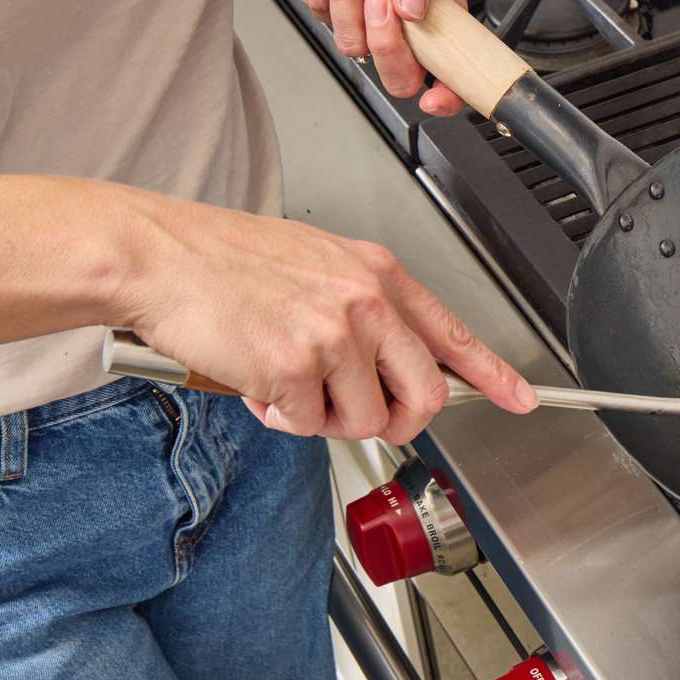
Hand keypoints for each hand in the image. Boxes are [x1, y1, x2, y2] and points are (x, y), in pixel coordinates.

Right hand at [127, 193, 535, 442]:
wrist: (158, 254)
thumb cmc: (226, 260)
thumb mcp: (318, 266)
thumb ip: (365, 312)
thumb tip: (393, 366)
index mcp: (378, 274)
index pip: (454, 333)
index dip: (493, 375)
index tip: (521, 399)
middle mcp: (366, 302)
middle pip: (424, 395)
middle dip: (397, 421)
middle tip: (357, 413)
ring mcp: (333, 334)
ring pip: (364, 420)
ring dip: (323, 417)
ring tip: (285, 379)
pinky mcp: (294, 366)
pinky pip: (307, 425)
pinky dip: (280, 417)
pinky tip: (257, 381)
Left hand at [281, 0, 465, 116]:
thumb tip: (416, 7)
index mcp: (436, 3)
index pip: (450, 65)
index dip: (448, 91)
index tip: (436, 96)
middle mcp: (401, 18)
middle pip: (399, 73)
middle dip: (385, 42)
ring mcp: (362, 16)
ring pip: (354, 42)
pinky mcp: (327, 5)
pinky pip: (320, 9)